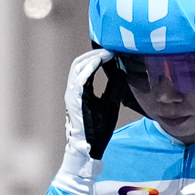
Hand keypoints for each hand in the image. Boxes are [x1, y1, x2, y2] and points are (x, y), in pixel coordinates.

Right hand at [54, 48, 114, 194]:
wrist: (88, 148)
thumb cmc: (97, 129)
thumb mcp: (110, 104)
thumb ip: (113, 89)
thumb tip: (122, 73)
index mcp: (82, 90)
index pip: (87, 67)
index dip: (99, 57)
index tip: (114, 50)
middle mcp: (74, 89)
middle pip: (81, 63)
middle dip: (95, 53)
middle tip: (111, 46)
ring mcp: (72, 94)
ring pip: (78, 67)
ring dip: (93, 57)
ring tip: (108, 51)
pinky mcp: (74, 100)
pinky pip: (79, 79)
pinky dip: (88, 68)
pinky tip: (100, 61)